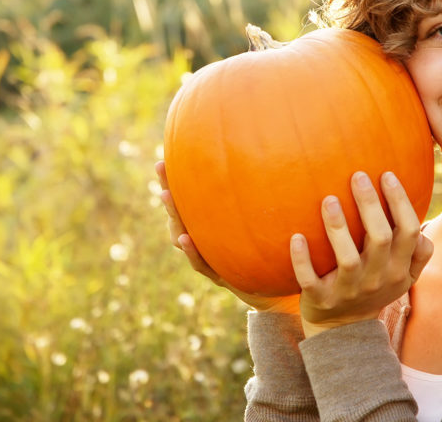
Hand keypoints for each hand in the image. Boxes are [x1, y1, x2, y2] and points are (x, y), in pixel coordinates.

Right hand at [155, 161, 299, 313]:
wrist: (280, 290)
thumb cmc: (276, 250)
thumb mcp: (271, 221)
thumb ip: (269, 194)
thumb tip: (281, 152)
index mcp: (215, 222)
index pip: (192, 197)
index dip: (177, 178)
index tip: (166, 157)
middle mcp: (207, 238)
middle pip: (181, 212)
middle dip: (170, 190)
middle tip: (160, 167)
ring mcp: (209, 257)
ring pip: (182, 236)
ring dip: (174, 217)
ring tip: (167, 196)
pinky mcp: (219, 276)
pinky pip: (201, 263)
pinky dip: (192, 251)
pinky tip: (185, 239)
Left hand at [290, 171, 432, 337]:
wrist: (343, 330)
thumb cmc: (374, 289)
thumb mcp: (402, 277)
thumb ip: (417, 253)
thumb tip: (424, 222)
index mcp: (399, 269)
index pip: (409, 232)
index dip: (400, 202)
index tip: (386, 175)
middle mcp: (377, 280)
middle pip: (380, 238)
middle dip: (370, 205)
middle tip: (357, 176)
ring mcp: (348, 291)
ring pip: (347, 258)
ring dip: (338, 228)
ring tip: (329, 199)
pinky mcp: (321, 299)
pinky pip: (310, 280)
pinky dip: (302, 259)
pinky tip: (296, 237)